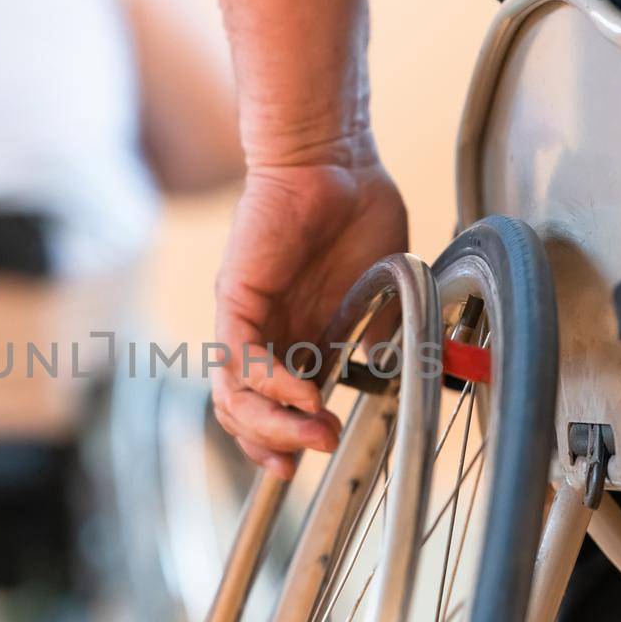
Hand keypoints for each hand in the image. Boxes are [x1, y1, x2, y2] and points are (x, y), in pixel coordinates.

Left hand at [212, 136, 408, 478]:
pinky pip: (240, 356)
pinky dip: (270, 383)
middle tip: (315, 452)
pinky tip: (304, 394)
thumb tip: (386, 375)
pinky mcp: (236, 297)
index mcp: (299, 339)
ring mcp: (247, 318)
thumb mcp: (383, 290)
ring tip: (312, 432)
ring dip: (272, 424)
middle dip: (276, 445)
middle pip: (245, 412)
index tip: (313, 461)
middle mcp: (267, 335)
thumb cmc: (359, 210)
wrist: (338, 160)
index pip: (275, 408)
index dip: (285, 441)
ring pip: (234, 394)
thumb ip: (380, 335)